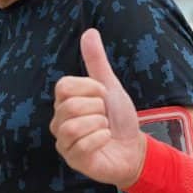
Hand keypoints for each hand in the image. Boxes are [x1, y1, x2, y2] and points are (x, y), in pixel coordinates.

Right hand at [51, 28, 145, 188]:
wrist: (134, 148)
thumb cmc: (119, 118)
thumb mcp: (110, 86)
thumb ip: (97, 62)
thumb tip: (89, 32)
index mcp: (64, 102)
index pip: (64, 86)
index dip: (90, 88)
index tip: (103, 95)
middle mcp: (58, 121)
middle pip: (71, 106)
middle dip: (98, 109)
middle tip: (105, 116)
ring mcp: (64, 142)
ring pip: (74, 126)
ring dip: (99, 125)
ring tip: (105, 128)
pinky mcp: (73, 160)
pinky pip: (83, 145)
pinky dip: (102, 139)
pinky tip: (106, 140)